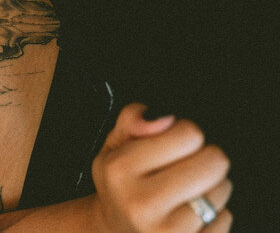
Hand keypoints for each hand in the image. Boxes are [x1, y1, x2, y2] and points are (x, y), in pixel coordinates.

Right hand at [89, 103, 232, 231]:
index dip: (184, 134)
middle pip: (213, 161)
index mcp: (120, 169)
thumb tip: (165, 120)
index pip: (188, 134)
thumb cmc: (121, 184)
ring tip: (187, 191)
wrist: (116, 230)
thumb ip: (133, 119)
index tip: (173, 145)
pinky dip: (215, 213)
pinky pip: (225, 219)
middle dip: (204, 158)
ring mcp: (166, 231)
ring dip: (211, 187)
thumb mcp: (115, 145)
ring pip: (221, 190)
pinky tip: (191, 213)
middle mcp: (140, 202)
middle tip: (186, 167)